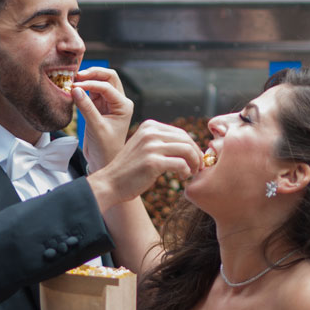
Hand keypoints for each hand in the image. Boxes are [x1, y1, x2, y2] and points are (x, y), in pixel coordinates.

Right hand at [71, 67, 132, 171]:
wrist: (103, 161)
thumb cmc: (105, 148)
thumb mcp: (96, 127)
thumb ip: (86, 107)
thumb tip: (75, 89)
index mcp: (124, 106)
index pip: (107, 87)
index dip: (91, 84)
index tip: (75, 86)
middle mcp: (119, 102)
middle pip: (108, 77)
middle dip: (93, 74)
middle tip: (76, 76)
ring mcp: (109, 103)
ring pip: (100, 82)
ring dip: (87, 80)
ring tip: (72, 81)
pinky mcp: (99, 107)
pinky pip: (91, 92)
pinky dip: (83, 89)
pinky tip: (73, 90)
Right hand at [86, 120, 201, 210]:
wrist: (110, 183)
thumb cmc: (130, 170)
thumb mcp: (144, 147)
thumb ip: (161, 142)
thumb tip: (189, 144)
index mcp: (149, 126)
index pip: (180, 132)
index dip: (192, 146)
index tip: (195, 158)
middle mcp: (150, 132)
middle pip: (186, 139)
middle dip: (197, 153)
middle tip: (198, 167)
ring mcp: (151, 146)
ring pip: (187, 150)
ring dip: (194, 162)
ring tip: (192, 172)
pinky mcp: (153, 162)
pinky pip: (181, 163)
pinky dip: (186, 171)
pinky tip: (183, 176)